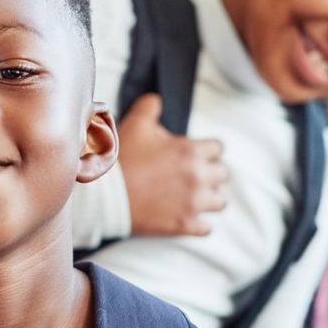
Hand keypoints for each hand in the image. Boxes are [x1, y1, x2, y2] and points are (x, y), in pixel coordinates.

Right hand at [118, 94, 228, 236]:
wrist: (104, 195)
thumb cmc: (120, 159)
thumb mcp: (134, 124)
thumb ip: (150, 107)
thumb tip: (156, 100)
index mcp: (190, 151)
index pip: (218, 149)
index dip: (207, 151)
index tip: (196, 156)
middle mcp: (198, 177)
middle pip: (224, 174)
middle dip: (211, 173)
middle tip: (196, 176)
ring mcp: (193, 203)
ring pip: (221, 201)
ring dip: (211, 198)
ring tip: (197, 197)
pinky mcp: (184, 225)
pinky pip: (207, 227)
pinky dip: (201, 223)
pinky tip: (189, 217)